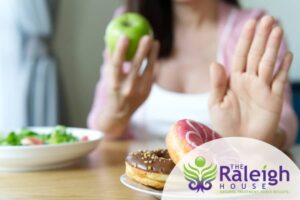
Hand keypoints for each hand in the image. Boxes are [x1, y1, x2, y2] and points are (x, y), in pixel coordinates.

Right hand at [98, 36, 159, 137]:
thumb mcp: (107, 77)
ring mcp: (138, 91)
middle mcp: (126, 88)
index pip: (116, 65)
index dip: (120, 50)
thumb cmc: (112, 90)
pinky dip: (153, 62)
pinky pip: (151, 74)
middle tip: (146, 36)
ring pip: (148, 70)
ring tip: (155, 41)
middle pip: (135, 66)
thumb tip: (108, 42)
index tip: (124, 36)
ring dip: (152, 54)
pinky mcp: (147, 92)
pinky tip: (154, 52)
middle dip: (142, 50)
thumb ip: (109, 61)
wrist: (118, 113)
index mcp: (113, 83)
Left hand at [209, 16, 292, 145]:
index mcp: (234, 80)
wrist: (239, 143)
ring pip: (268, 63)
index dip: (246, 39)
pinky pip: (280, 80)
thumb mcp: (216, 103)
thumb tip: (215, 62)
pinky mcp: (273, 98)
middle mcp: (249, 80)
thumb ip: (217, 83)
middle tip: (267, 19)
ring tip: (276, 30)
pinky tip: (287, 54)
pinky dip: (284, 67)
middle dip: (261, 37)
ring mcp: (262, 88)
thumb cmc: (225, 124)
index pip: (241, 55)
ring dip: (273, 47)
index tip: (250, 23)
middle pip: (256, 54)